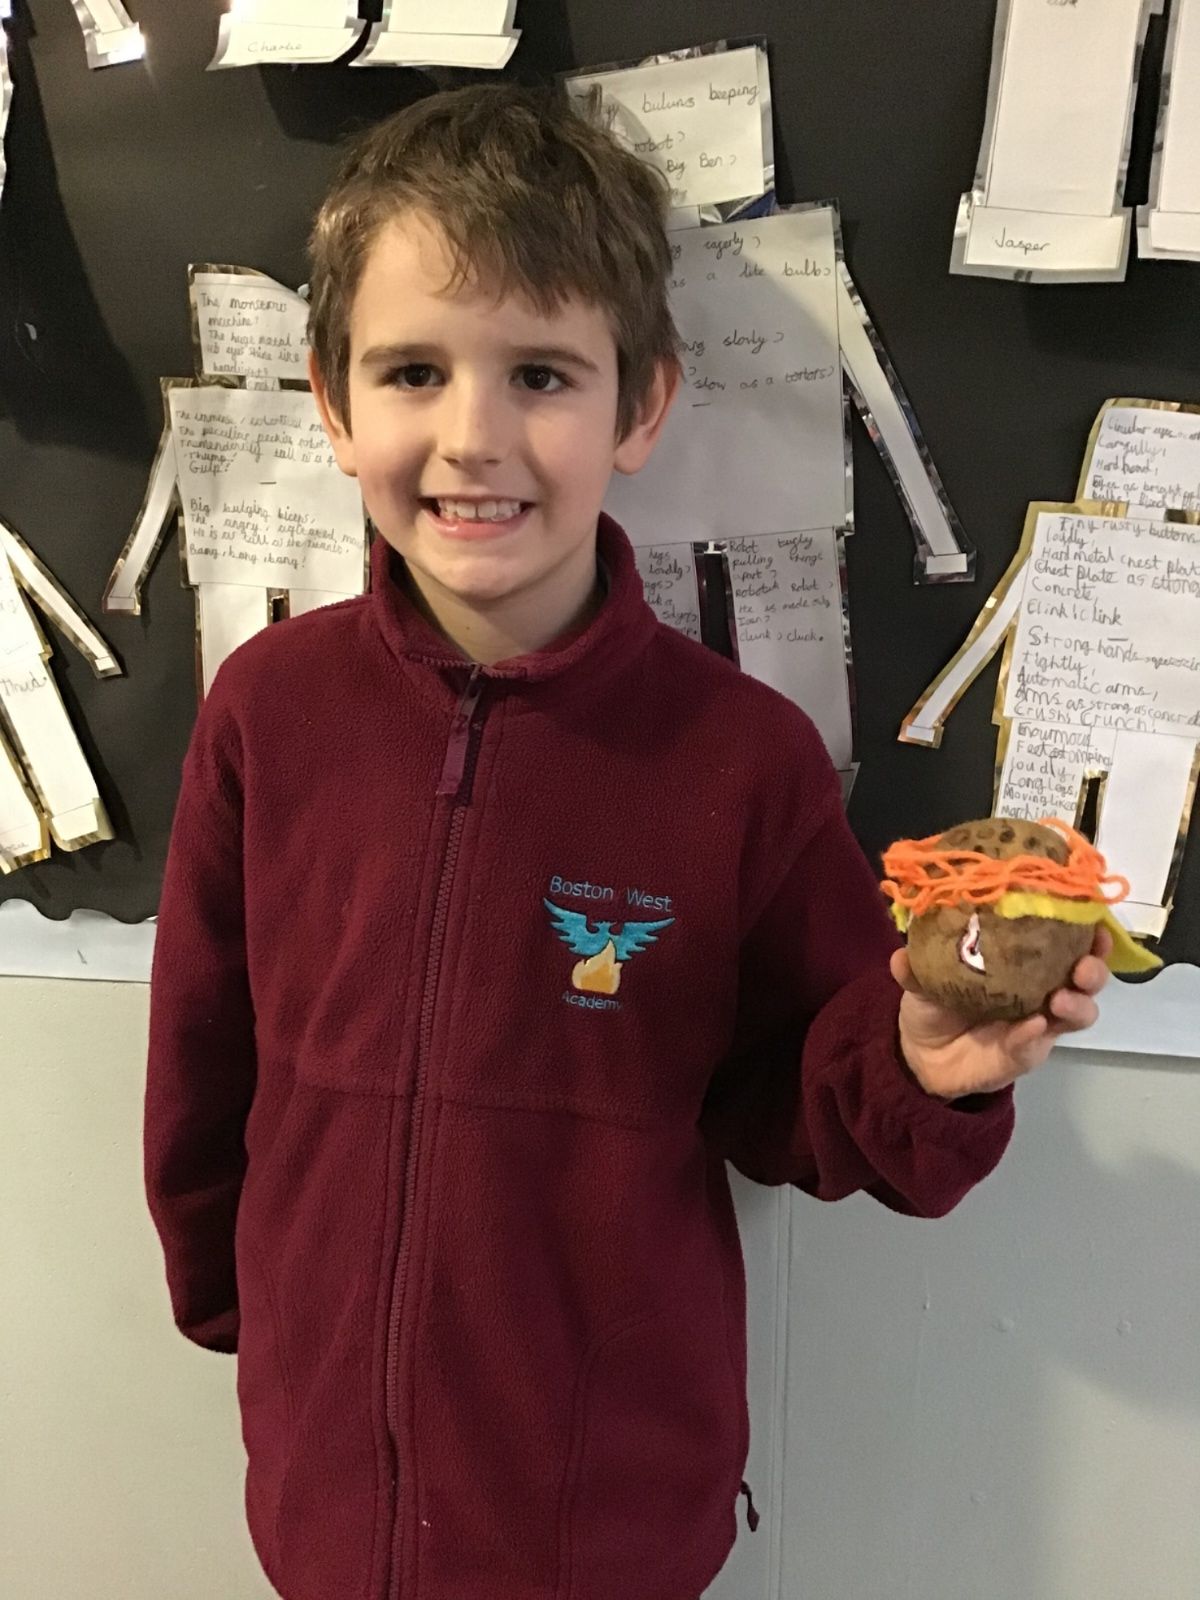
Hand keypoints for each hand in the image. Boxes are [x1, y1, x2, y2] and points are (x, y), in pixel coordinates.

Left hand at [892, 925, 1112, 1100]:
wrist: (921, 1053)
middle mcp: (1040, 989)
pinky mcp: (1026, 1053)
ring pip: (1078, 1014)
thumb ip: (915, 969)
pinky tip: (1030, 1027)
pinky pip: (1038, 1044)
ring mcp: (1038, 1023)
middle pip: (1086, 979)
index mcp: (1023, 961)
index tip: (1090, 919)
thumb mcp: (922, 980)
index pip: (1065, 942)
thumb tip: (900, 955)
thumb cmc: (934, 1002)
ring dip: (1077, 1005)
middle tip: (1083, 965)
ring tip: (1060, 998)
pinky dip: (1035, 1035)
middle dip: (1094, 968)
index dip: (1084, 931)